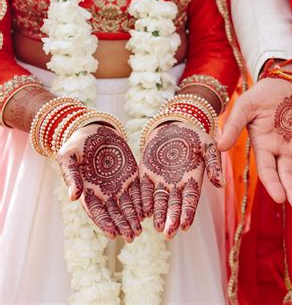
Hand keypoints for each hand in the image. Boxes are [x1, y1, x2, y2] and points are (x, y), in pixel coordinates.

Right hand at [57, 125, 142, 241]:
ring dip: (133, 219)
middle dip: (123, 225)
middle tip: (131, 237)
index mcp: (88, 192)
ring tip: (139, 231)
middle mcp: (105, 193)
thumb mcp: (69, 157)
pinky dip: (142, 202)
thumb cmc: (77, 144)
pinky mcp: (131, 177)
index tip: (113, 234)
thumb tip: (73, 197)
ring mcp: (119, 186)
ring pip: (128, 206)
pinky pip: (138, 192)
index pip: (97, 212)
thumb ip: (71, 176)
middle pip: (115, 213)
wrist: (95, 130)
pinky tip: (148, 212)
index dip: (105, 223)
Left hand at [139, 122, 223, 238]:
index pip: (190, 200)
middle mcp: (176, 184)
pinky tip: (143, 211)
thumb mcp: (209, 146)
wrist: (174, 124)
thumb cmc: (194, 136)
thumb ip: (214, 164)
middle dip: (172, 220)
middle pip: (174, 205)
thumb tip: (221, 184)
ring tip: (157, 228)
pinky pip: (144, 189)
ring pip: (159, 201)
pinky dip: (144, 200)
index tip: (185, 226)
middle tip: (169, 234)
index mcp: (192, 179)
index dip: (188, 213)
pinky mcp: (146, 173)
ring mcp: (160, 180)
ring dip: (158, 215)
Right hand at [218, 77, 291, 210]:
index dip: (273, 184)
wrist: (285, 80)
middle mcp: (282, 151)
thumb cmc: (262, 94)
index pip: (268, 171)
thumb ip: (234, 125)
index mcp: (264, 147)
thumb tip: (219, 146)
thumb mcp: (245, 107)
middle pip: (288, 175)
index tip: (279, 198)